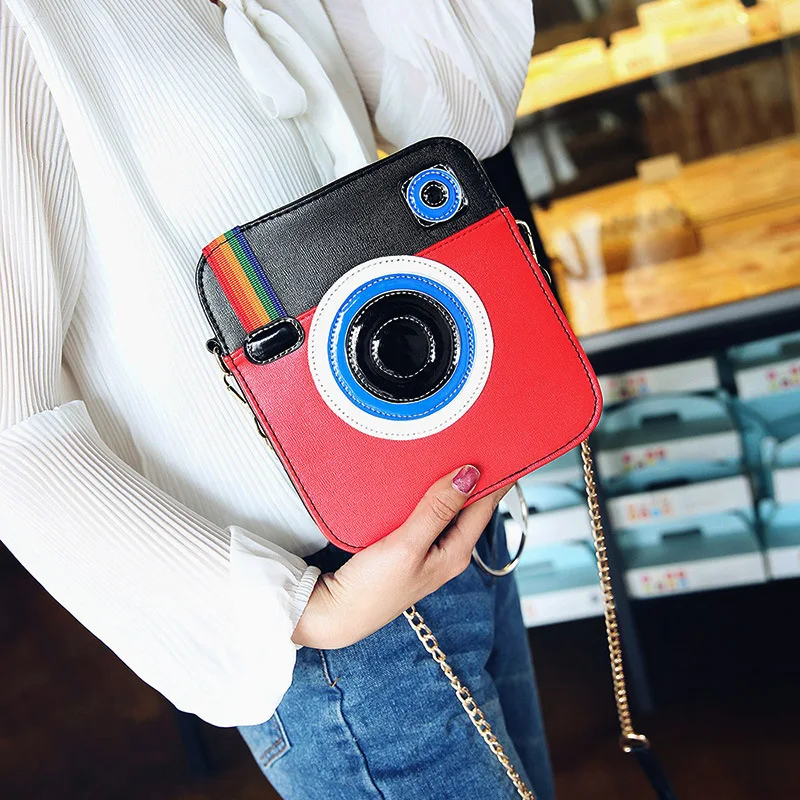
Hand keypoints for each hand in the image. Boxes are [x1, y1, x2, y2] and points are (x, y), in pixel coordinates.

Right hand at [291, 466, 511, 648]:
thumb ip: (438, 510)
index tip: (502, 446)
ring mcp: (429, 549)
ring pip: (448, 507)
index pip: (486, 506)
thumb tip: (470, 475)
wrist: (336, 612)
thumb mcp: (407, 545)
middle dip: (475, 475)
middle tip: (475, 439)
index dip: (496, 476)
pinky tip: (420, 478)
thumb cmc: (372, 588)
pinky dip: (428, 493)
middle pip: (470, 505)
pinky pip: (428, 513)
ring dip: (450, 482)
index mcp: (456, 553)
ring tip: (452, 450)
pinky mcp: (409, 547)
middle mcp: (448, 551)